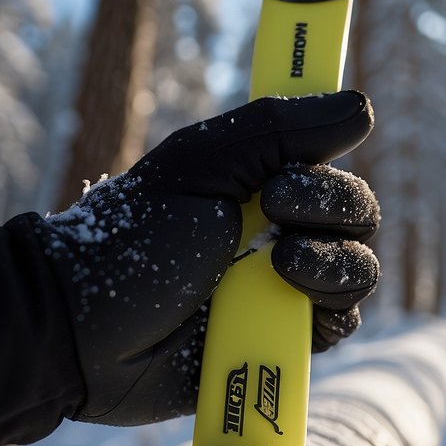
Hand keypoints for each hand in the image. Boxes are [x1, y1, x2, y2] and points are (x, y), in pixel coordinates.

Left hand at [29, 91, 380, 425]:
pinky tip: (282, 303)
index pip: (333, 167)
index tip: (295, 168)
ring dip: (332, 261)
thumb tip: (360, 106)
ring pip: (359, 271)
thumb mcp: (202, 165)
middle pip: (359, 216)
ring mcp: (287, 289)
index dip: (331, 166)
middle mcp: (284, 234)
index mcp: (264, 186)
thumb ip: (278, 131)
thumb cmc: (132, 239)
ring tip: (278, 265)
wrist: (86, 329)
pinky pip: (340, 322)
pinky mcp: (284, 339)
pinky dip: (325, 309)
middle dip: (332, 207)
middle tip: (274, 207)